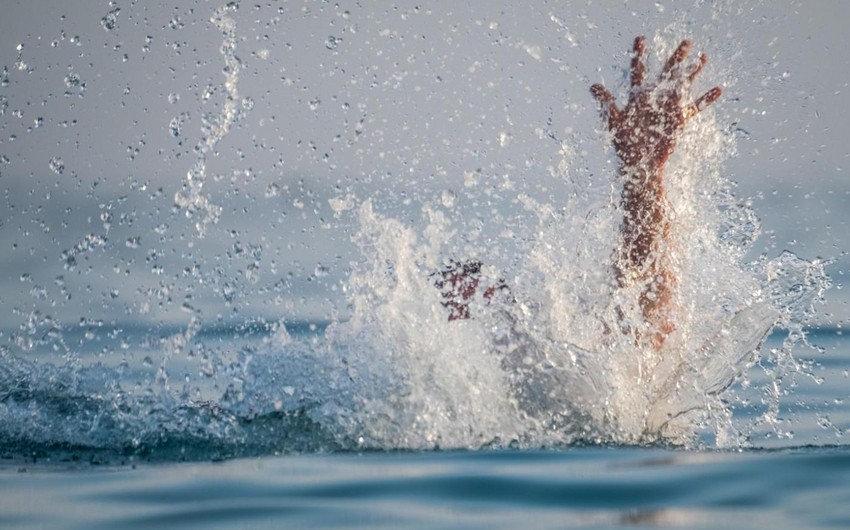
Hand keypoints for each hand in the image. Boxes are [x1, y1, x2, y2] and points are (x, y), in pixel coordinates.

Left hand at [591, 37, 721, 171]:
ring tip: (703, 57)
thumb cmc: (625, 144)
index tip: (641, 38)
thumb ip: (607, 103)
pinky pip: (695, 107)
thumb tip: (593, 86)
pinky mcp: (679, 120)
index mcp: (638, 97)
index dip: (639, 55)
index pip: (638, 71)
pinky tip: (718, 89)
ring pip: (683, 85)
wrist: (640, 163)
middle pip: (666, 73)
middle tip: (687, 41)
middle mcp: (654, 100)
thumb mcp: (616, 122)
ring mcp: (668, 108)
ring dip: (693, 72)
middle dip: (675, 58)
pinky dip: (706, 99)